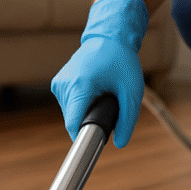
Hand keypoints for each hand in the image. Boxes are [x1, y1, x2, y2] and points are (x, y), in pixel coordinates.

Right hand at [51, 0, 148, 147]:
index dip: (82, 138)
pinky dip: (81, 103)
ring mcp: (58, 83)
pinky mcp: (58, 83)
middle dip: (91, 120)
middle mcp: (64, 84)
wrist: (109, 37)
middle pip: (73, 120)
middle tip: (110, 108)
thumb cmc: (122, 62)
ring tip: (103, 93)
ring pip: (71, 113)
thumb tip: (120, 144)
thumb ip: (128, 120)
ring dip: (86, 111)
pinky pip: (69, 104)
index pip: (73, 123)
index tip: (88, 152)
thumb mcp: (132, 92)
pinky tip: (94, 90)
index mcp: (80, 86)